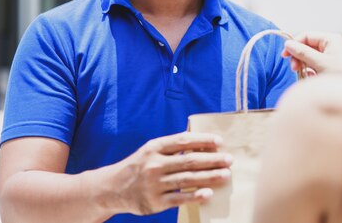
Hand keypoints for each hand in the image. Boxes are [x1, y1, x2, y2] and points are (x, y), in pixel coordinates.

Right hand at [111, 132, 231, 215]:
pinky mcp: (155, 202)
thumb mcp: (150, 151)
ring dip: (209, 177)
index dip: (202, 140)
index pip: (182, 141)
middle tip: (229, 160)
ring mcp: (154, 184)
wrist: (112, 188)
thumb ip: (171, 147)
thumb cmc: (139, 166)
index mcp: (154, 147)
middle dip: (212, 160)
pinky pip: (179, 198)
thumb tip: (200, 142)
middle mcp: (154, 164)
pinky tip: (209, 193)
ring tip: (226, 175)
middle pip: (189, 161)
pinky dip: (195, 196)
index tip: (219, 142)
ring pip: (187, 179)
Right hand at [282, 31, 341, 78]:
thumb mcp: (320, 62)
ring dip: (304, 66)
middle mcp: (331, 46)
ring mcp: (331, 56)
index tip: (284, 55)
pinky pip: (315, 66)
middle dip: (299, 57)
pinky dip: (311, 72)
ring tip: (304, 75)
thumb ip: (303, 53)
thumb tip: (288, 45)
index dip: (294, 44)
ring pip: (310, 58)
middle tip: (294, 68)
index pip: (306, 36)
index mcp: (330, 39)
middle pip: (307, 47)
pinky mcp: (330, 67)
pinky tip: (313, 78)